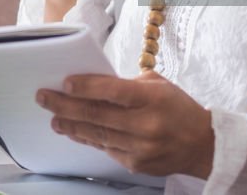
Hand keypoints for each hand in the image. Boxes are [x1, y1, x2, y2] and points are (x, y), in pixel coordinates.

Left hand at [35, 71, 213, 179]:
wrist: (202, 145)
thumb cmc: (178, 108)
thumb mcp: (159, 85)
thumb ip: (128, 84)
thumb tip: (95, 84)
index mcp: (152, 99)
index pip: (112, 91)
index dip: (86, 87)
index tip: (65, 83)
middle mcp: (145, 124)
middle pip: (97, 114)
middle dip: (65, 105)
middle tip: (44, 98)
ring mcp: (140, 147)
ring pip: (96, 134)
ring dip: (71, 125)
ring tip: (54, 118)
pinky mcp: (136, 164)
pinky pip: (105, 148)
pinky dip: (88, 138)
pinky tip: (74, 131)